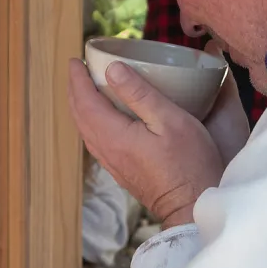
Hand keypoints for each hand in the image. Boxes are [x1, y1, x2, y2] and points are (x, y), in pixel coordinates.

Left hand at [68, 60, 248, 227]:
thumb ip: (140, 94)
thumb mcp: (170, 120)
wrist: (191, 207)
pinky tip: (102, 118)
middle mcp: (106, 150)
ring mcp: (112, 163)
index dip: (78, 78)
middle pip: (80, 115)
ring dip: (81, 107)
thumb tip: (112, 69)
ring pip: (86, 130)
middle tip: (78, 69)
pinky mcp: (121, 171)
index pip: (85, 101)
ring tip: (86, 88)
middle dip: (75, 90)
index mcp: (113, 135)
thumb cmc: (189, 164)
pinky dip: (91, 122)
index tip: (76, 60)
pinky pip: (95, 141)